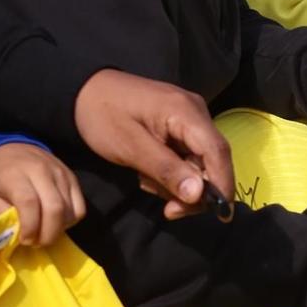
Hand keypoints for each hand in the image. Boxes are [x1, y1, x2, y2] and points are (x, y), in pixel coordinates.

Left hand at [0, 143, 85, 246]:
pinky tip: (56, 222)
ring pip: (69, 210)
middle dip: (48, 234)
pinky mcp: (73, 178)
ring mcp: (61, 173)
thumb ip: (5, 217)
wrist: (12, 150)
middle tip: (38, 242)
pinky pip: (79, 207)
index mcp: (16, 175)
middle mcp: (41, 171)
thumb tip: (22, 235)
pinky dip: (70, 221)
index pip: (29, 203)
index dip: (30, 227)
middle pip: (55, 208)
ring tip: (44, 232)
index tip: (25, 240)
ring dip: (58, 229)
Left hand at [73, 69, 233, 220]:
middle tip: (168, 210)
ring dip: (180, 183)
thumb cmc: (103, 116)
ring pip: (202, 162)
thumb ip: (166, 170)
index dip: (222, 185)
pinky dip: (175, 172)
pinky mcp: (182, 126)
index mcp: (186, 111)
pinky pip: (190, 156)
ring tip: (146, 182)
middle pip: (213, 160)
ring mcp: (191, 118)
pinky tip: (150, 172)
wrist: (84, 91)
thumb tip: (198, 195)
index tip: (219, 215)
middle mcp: (197, 112)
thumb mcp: (130, 147)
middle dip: (195, 190)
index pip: (218, 151)